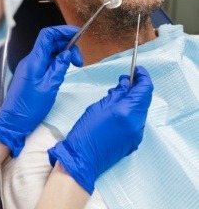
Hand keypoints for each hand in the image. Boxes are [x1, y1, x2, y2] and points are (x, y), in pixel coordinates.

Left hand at [0, 25, 82, 156]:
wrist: (13, 122)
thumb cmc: (29, 107)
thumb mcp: (49, 87)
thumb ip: (59, 67)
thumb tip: (68, 53)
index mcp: (34, 60)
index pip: (47, 35)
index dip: (62, 31)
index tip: (77, 34)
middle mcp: (31, 60)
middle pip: (50, 42)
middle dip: (67, 45)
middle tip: (80, 60)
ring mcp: (31, 66)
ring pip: (49, 52)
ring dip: (64, 54)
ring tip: (76, 65)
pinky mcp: (32, 74)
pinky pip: (46, 61)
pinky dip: (58, 61)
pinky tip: (65, 69)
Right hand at [48, 66, 152, 194]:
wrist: (83, 159)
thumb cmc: (86, 130)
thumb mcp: (99, 106)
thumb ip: (116, 94)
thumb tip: (126, 83)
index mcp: (128, 112)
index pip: (145, 89)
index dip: (143, 76)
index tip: (137, 70)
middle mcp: (137, 123)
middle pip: (144, 99)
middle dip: (137, 87)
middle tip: (124, 80)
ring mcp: (137, 134)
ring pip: (141, 110)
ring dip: (134, 100)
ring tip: (118, 95)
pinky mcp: (134, 141)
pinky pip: (137, 121)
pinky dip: (131, 111)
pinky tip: (118, 110)